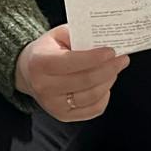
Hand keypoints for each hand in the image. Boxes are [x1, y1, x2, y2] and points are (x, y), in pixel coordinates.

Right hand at [13, 24, 128, 121]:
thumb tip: (105, 40)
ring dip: (109, 81)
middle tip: (122, 59)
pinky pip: (93, 109)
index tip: (111, 51)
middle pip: (86, 80)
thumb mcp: (57, 35)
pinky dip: (104, 97)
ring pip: (93, 95)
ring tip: (114, 70)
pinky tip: (104, 85)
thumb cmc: (47, 51)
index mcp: (40, 63)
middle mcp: (44, 86)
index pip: (73, 62)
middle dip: (109, 69)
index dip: (96, 57)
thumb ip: (79, 34)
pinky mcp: (63, 115)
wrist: (28, 73)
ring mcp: (53, 104)